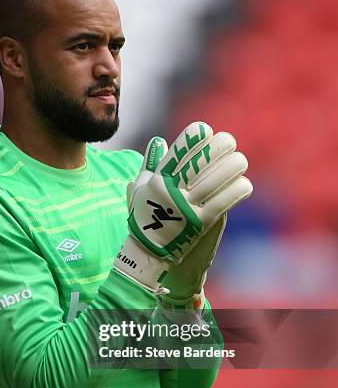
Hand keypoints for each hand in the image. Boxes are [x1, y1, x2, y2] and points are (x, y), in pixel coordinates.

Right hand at [114, 121, 251, 292]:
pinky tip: (245, 185)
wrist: (150, 258)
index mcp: (157, 182)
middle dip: (218, 147)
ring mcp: (186, 207)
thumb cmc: (146, 222)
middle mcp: (171, 192)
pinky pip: (223, 201)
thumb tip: (158, 141)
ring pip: (216, 179)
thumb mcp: (142, 193)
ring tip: (240, 161)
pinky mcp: (200, 223)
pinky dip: (237, 190)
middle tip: (229, 142)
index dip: (193, 138)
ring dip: (232, 167)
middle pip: (200, 161)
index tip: (206, 130)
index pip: (177, 152)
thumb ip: (149, 166)